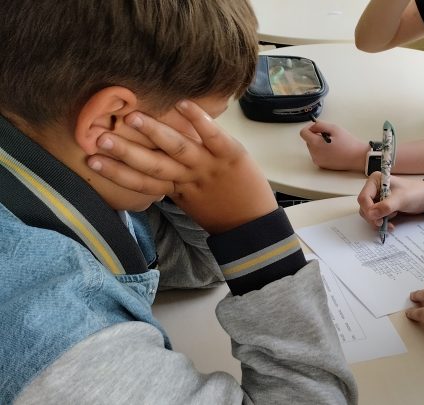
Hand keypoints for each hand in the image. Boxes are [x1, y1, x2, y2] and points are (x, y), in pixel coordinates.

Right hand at [87, 100, 276, 233]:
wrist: (256, 224)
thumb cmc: (222, 211)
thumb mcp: (192, 200)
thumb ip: (173, 181)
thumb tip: (151, 161)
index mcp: (177, 189)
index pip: (142, 182)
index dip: (116, 172)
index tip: (90, 162)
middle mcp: (189, 177)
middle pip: (153, 164)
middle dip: (125, 152)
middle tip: (100, 139)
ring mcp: (209, 165)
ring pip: (178, 147)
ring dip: (154, 132)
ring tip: (132, 118)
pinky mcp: (232, 154)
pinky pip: (212, 135)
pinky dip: (198, 120)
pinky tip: (181, 104)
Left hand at [299, 120, 367, 171]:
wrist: (358, 158)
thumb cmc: (348, 143)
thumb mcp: (334, 128)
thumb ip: (320, 125)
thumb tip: (312, 126)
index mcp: (316, 144)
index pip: (303, 133)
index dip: (309, 127)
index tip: (316, 127)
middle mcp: (314, 154)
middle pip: (308, 140)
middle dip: (316, 136)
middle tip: (329, 135)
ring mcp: (318, 161)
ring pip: (312, 148)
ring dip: (319, 143)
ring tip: (332, 143)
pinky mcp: (322, 165)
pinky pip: (317, 155)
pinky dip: (322, 151)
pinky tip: (333, 150)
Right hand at [357, 172, 423, 226]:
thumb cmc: (415, 193)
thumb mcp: (401, 199)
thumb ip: (385, 206)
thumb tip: (371, 214)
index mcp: (375, 181)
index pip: (363, 197)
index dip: (368, 209)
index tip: (377, 219)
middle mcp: (374, 189)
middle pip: (364, 207)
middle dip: (373, 217)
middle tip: (383, 223)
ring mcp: (377, 199)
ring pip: (369, 214)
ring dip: (378, 221)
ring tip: (391, 221)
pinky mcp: (381, 208)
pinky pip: (375, 218)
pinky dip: (382, 223)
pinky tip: (391, 225)